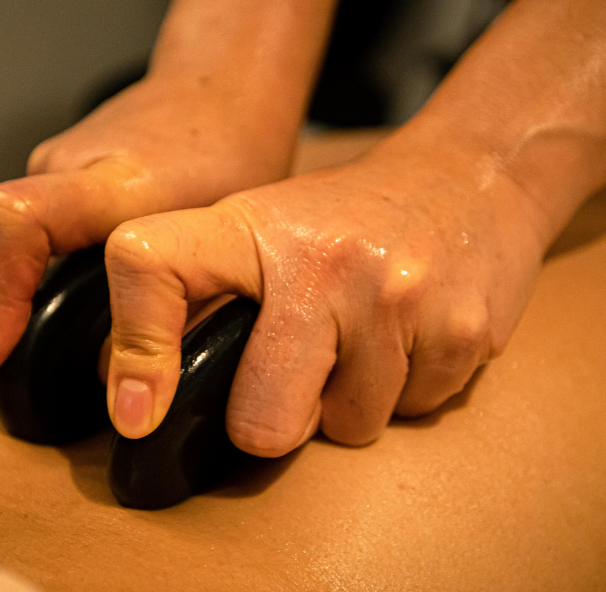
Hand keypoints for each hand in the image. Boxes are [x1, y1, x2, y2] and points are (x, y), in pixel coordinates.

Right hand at [0, 76, 296, 373]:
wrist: (223, 84)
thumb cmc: (234, 156)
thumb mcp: (223, 240)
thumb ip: (180, 311)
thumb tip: (138, 391)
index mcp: (116, 182)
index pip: (21, 219)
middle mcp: (70, 164)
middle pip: (1, 238)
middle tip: (3, 364)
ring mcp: (56, 161)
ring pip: (13, 237)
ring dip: (13, 291)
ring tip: (29, 346)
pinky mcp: (56, 169)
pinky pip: (32, 227)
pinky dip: (35, 269)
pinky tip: (63, 305)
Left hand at [101, 130, 554, 455]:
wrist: (474, 176)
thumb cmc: (345, 220)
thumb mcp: (257, 230)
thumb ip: (194, 299)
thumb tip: (131, 397)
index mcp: (249, 228)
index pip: (152, 268)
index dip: (136, 349)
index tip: (137, 414)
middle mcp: (322, 262)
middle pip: (263, 423)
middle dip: (274, 421)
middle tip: (296, 371)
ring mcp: (398, 298)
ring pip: (348, 429)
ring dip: (350, 403)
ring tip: (364, 337)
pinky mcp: (463, 332)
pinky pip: (413, 414)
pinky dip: (407, 392)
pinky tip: (410, 336)